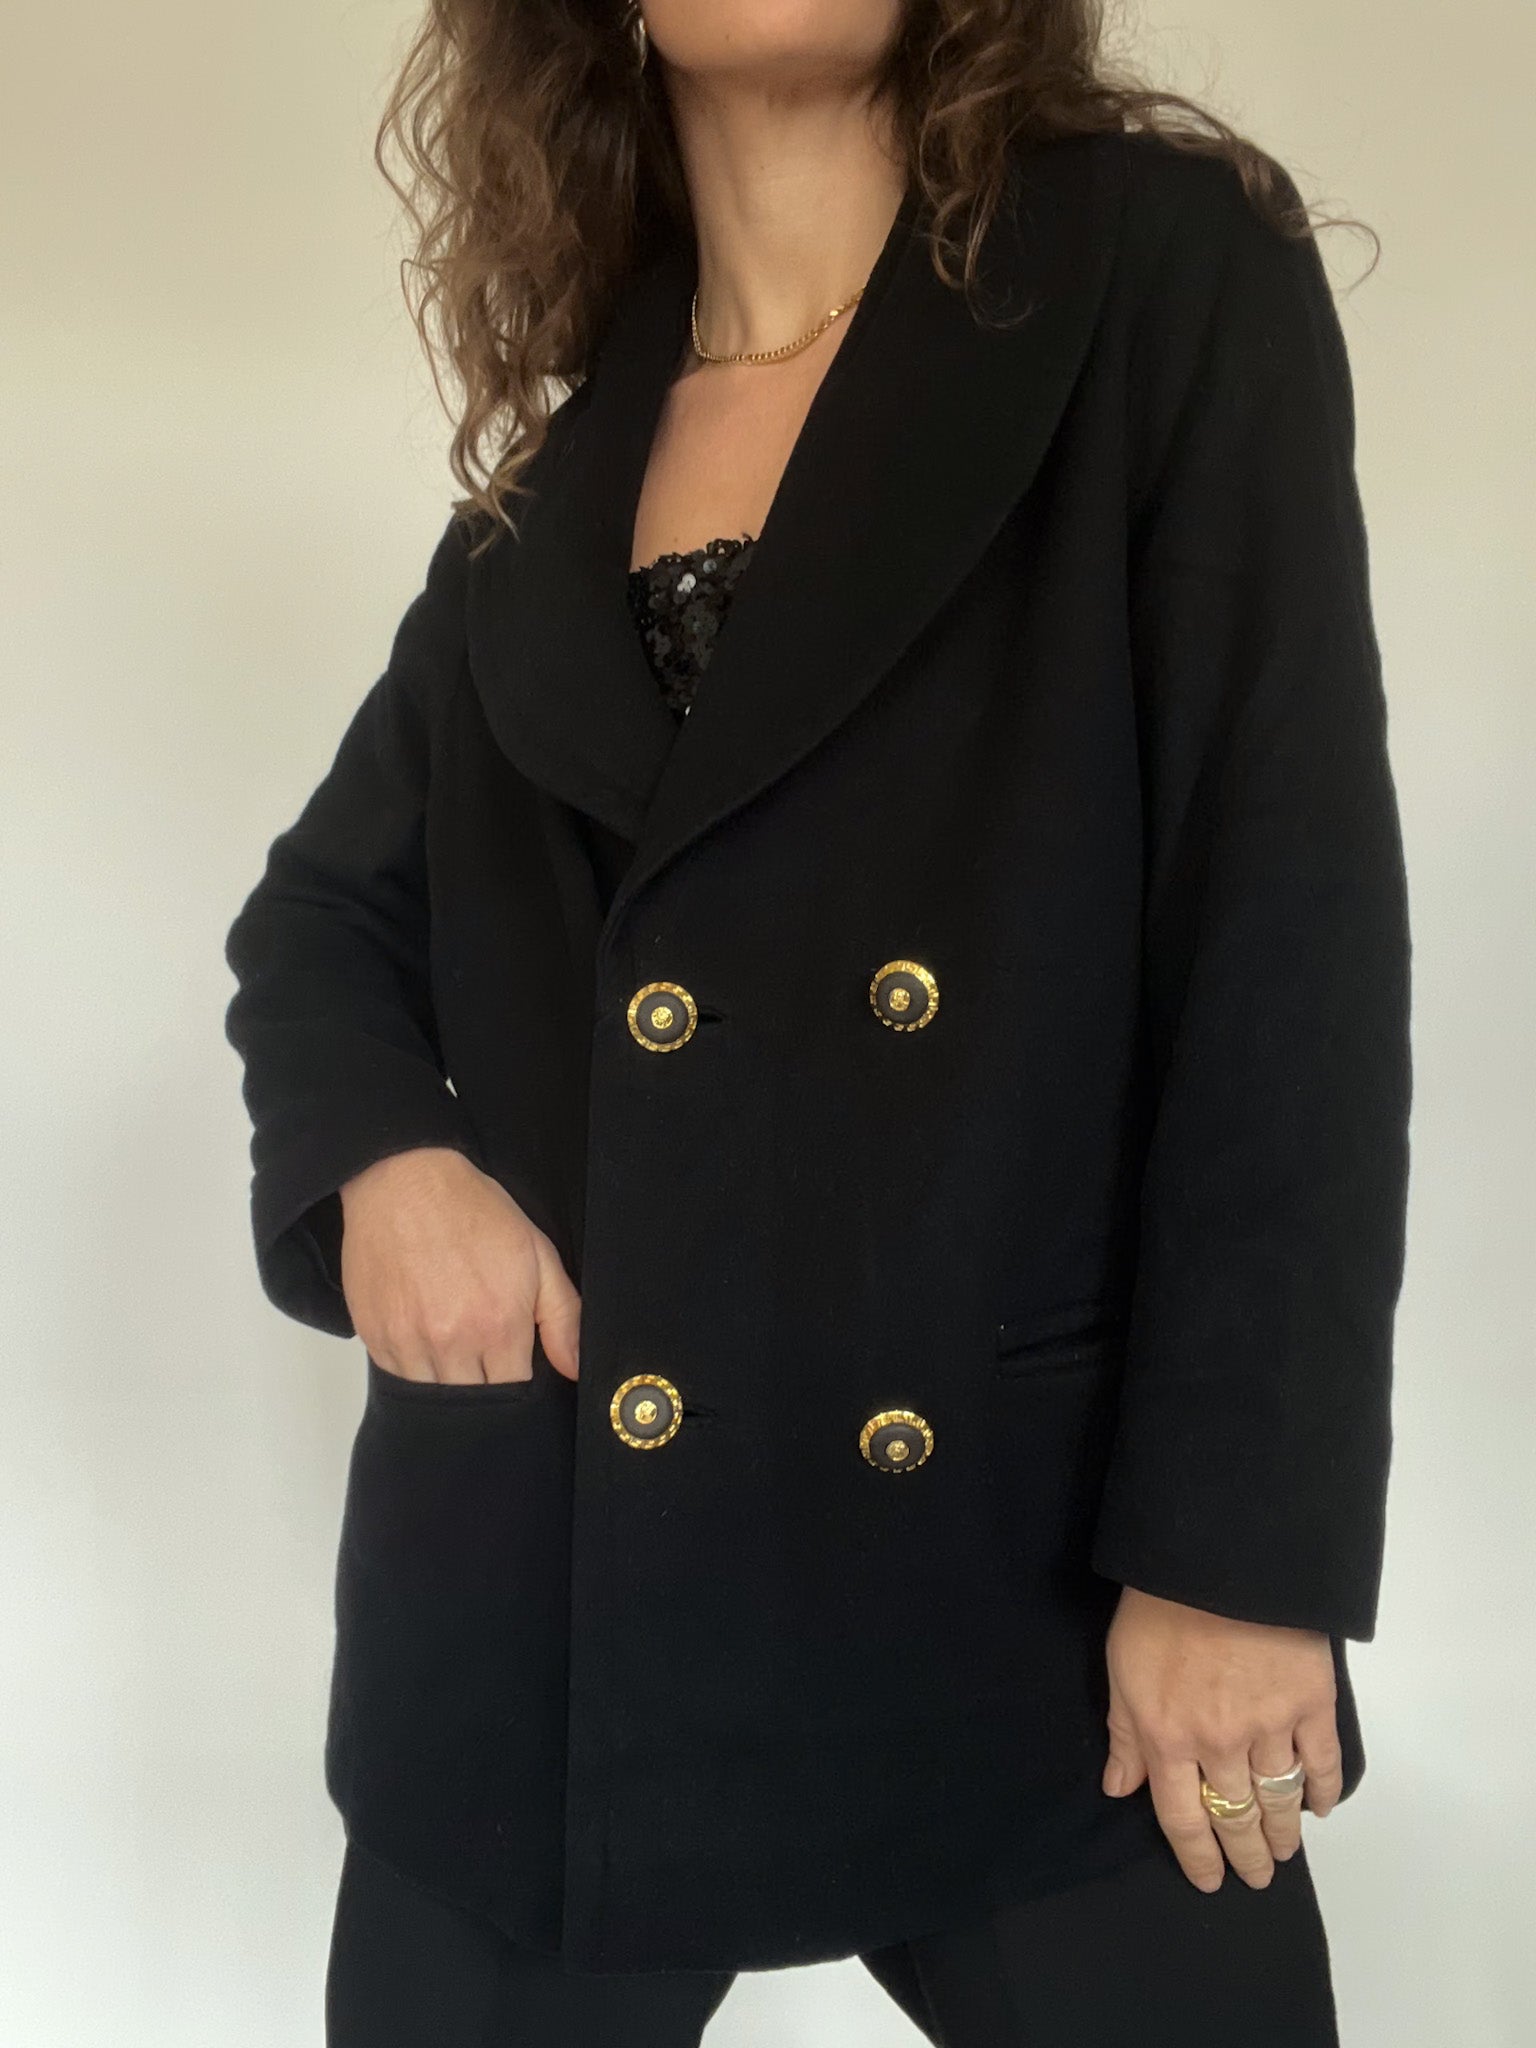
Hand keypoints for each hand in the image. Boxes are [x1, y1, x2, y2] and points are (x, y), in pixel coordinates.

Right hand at [338, 1146, 580, 1384]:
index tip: (516, 1367)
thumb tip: (574, 1369)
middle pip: (473, 1401)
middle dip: (484, 1389)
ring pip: (432, 1396)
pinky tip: (425, 1338)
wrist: (405, 1182)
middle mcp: (452, 1341)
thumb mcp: (537, 1255)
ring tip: (455, 1348)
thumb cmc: (473, 1212)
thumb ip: (562, 1317)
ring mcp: (408, 1341)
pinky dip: (414, 1368)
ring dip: (447, 1382)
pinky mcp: (375, 1336)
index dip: (519, 1385)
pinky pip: (397, 1377)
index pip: (515, 1393)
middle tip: (485, 1359)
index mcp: (498, 1325)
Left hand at [1100, 1585, 1342, 1891]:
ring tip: (1284, 1850)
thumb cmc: (1156, 1606)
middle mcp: (1220, 1744)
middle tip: (1257, 1877)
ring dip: (1283, 1833)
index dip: (1198, 1857)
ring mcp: (1270, 1725)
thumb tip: (1119, 1788)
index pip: (1183, 1819)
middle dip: (1247, 1856)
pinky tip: (1319, 1807)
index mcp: (1167, 1738)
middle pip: (1236, 1818)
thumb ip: (1124, 1733)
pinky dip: (1322, 1791)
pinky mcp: (1311, 1701)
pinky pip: (1321, 1761)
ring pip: (1280, 1800)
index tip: (1210, 1880)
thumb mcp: (1121, 1668)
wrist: (1215, 1558)